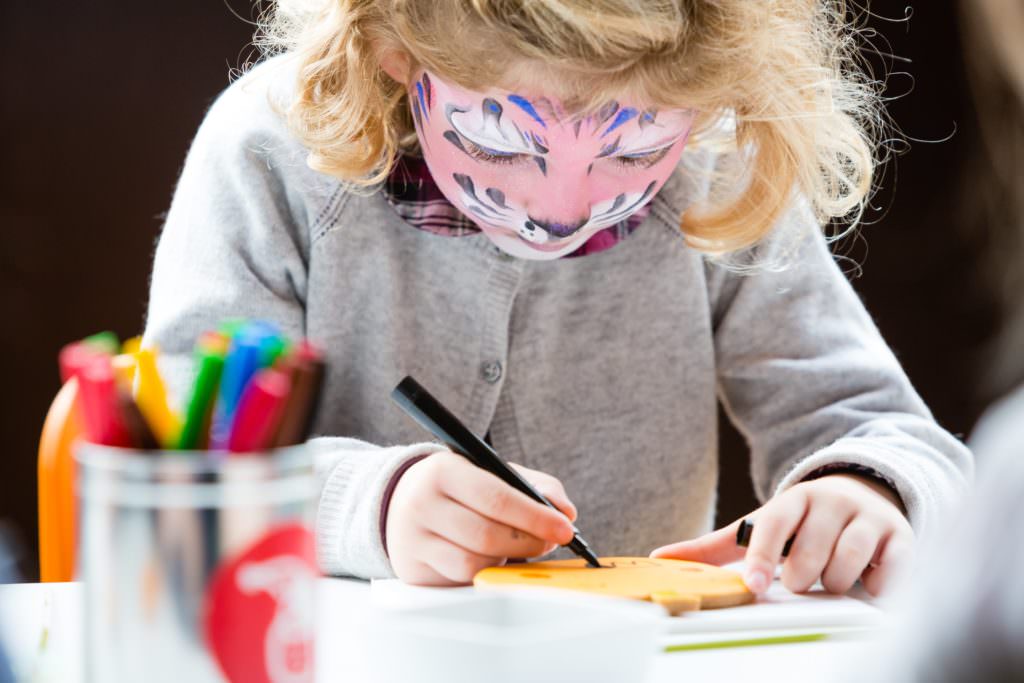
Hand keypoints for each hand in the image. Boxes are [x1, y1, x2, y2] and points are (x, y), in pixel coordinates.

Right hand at [385, 451, 577, 585]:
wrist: (402, 501)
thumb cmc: (458, 487)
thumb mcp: (491, 472)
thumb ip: (535, 485)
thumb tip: (566, 512)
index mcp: (444, 470)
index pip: (496, 497)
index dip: (536, 516)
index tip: (565, 528)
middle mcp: (422, 503)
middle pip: (488, 535)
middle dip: (529, 542)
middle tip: (550, 542)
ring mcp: (413, 539)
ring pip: (475, 562)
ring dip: (507, 559)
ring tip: (517, 546)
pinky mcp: (414, 569)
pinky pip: (461, 578)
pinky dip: (486, 570)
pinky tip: (492, 557)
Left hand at [650, 473, 912, 596]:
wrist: (860, 494)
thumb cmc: (801, 521)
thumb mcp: (760, 526)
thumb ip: (713, 546)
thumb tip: (660, 556)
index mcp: (792, 500)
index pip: (773, 526)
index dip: (763, 557)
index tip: (755, 584)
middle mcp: (831, 502)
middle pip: (810, 553)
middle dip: (801, 577)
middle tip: (800, 580)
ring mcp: (868, 518)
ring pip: (848, 564)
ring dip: (835, 583)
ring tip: (831, 579)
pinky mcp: (900, 536)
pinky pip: (892, 569)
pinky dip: (879, 585)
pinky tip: (869, 584)